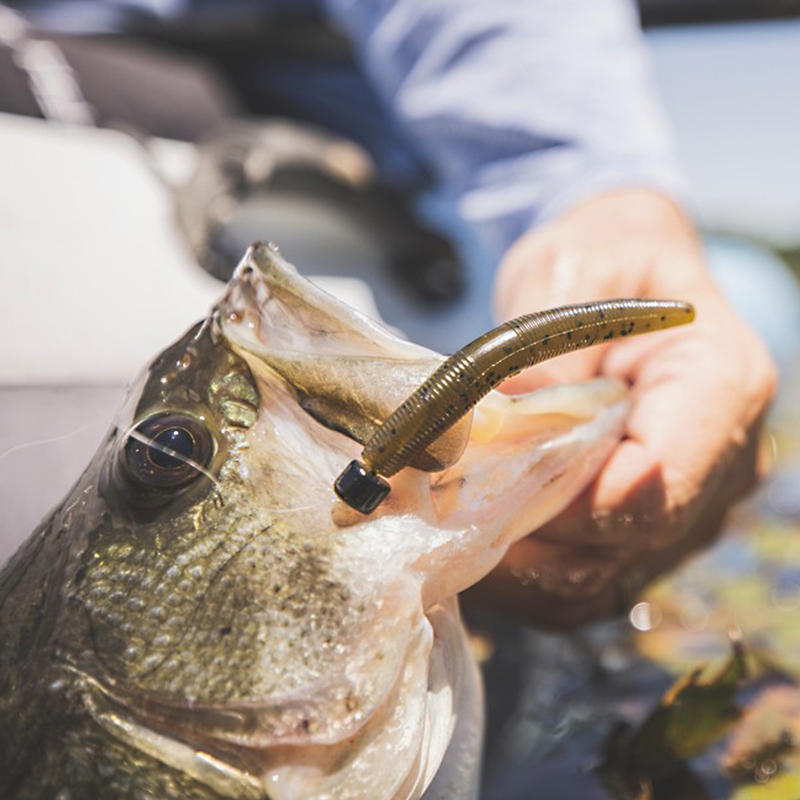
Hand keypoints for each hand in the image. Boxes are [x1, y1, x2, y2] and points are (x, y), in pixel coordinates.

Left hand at [464, 189, 777, 628]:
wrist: (623, 275)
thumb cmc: (606, 260)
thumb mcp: (572, 272)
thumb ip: (546, 347)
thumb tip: (500, 418)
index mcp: (720, 386)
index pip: (654, 486)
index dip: (563, 504)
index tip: (480, 491)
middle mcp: (722, 462)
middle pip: (625, 543)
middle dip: (528, 536)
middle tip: (439, 517)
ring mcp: (688, 506)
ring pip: (603, 578)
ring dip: (519, 570)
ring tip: (443, 536)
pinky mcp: (647, 529)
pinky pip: (588, 583)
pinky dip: (529, 578)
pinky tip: (474, 546)